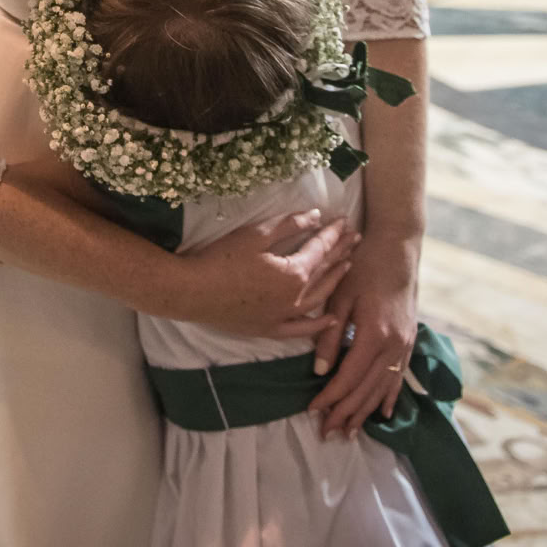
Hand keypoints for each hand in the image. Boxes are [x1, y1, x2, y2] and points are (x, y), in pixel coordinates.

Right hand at [163, 211, 359, 337]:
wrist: (192, 292)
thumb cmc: (221, 259)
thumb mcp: (256, 235)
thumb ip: (289, 225)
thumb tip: (315, 216)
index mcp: (294, 273)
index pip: (320, 249)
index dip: (333, 233)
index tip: (344, 221)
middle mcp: (296, 298)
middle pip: (324, 272)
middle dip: (340, 252)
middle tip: (354, 238)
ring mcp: (283, 316)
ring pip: (318, 299)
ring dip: (335, 281)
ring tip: (347, 266)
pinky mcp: (269, 328)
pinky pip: (300, 329)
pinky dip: (317, 325)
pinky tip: (330, 319)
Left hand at [306, 233, 420, 438]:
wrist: (397, 248)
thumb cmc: (363, 266)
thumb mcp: (340, 296)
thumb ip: (330, 335)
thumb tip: (318, 370)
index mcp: (374, 334)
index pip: (348, 377)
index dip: (330, 397)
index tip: (313, 410)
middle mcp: (393, 346)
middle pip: (366, 390)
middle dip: (345, 412)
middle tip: (327, 432)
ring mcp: (405, 345)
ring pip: (383, 388)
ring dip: (365, 412)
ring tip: (349, 431)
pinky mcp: (409, 341)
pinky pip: (399, 377)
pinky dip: (389, 397)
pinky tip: (383, 413)